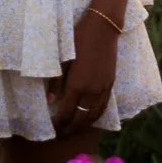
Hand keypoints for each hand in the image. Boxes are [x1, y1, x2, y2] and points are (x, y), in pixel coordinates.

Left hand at [46, 10, 119, 135]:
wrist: (103, 28)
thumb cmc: (78, 39)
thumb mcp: (63, 58)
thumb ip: (56, 81)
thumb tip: (50, 100)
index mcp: (78, 84)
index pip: (67, 111)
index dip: (60, 122)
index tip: (53, 127)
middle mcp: (92, 90)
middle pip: (81, 118)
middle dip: (71, 128)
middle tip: (62, 134)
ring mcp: (104, 88)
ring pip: (94, 115)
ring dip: (84, 125)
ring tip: (75, 130)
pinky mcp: (111, 83)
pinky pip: (104, 106)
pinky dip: (96, 115)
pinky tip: (91, 117)